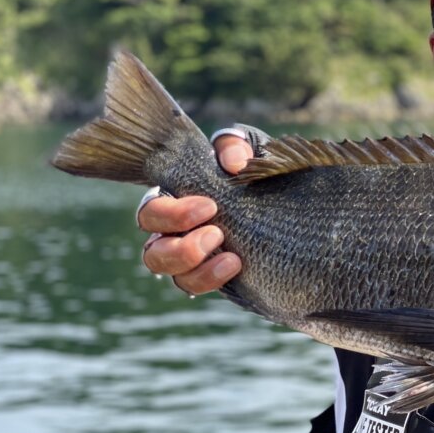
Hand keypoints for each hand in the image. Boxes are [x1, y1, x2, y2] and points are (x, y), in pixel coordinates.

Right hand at [138, 133, 253, 293]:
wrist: (282, 199)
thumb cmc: (251, 167)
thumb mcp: (246, 148)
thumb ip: (235, 147)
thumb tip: (233, 164)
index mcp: (173, 200)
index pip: (151, 211)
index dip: (172, 214)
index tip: (210, 207)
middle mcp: (173, 234)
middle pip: (153, 253)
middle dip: (181, 248)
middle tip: (217, 233)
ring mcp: (192, 258)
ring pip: (172, 275)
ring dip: (196, 269)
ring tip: (231, 256)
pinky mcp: (211, 273)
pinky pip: (196, 285)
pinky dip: (212, 279)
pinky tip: (236, 265)